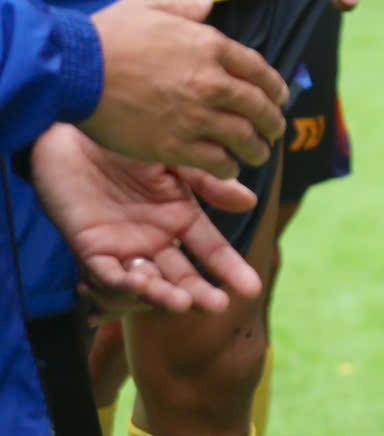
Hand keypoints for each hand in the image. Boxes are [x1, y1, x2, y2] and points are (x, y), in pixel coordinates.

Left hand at [28, 124, 261, 313]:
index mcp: (181, 218)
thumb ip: (209, 182)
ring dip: (163, 297)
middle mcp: (155, 240)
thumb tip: (249, 202)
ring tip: (182, 302)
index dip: (231, 269)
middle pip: (182, 276)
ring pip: (146, 284)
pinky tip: (140, 286)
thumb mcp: (177, 159)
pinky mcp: (90, 248)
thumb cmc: (130, 140)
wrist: (78, 130)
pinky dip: (122, 285)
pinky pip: (107, 275)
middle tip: (218, 305)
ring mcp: (123, 247)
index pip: (212, 251)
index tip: (252, 288)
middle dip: (200, 294)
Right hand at [83, 0, 289, 177]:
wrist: (73, 70)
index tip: (280, 97)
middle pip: (258, 105)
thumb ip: (184, 8)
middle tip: (275, 130)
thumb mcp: (149, 9)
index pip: (258, 69)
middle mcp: (211, 81)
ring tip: (259, 154)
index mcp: (210, 46)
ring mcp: (194, 115)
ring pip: (242, 136)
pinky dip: (228, 167)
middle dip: (272, 121)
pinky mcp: (172, 144)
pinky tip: (229, 169)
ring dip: (256, 148)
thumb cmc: (106, 36)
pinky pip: (214, 160)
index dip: (274, 86)